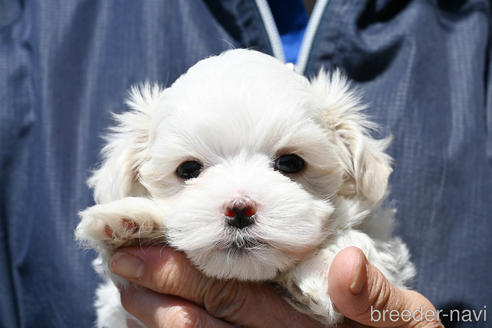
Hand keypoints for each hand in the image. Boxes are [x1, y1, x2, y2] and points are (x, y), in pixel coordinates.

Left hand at [110, 247, 442, 327]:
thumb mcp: (407, 325)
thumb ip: (379, 299)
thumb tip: (347, 265)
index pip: (229, 295)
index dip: (179, 271)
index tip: (138, 245)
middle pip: (195, 323)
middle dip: (150, 289)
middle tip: (117, 257)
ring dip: (150, 315)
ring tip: (124, 282)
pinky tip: (153, 312)